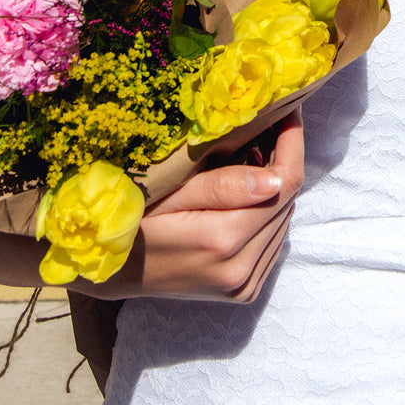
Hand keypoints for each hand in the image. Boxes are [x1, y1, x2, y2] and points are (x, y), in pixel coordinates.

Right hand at [78, 109, 304, 303]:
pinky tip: (250, 195)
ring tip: (260, 157)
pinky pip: (273, 243)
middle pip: (288, 203)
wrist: (112, 272)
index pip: (284, 185)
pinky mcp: (244, 292)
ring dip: (277, 190)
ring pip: (284, 222)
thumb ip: (223, 186)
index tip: (289, 112)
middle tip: (271, 129)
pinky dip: (268, 215)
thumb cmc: (134, 221)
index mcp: (223, 239)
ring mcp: (244, 285)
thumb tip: (277, 178)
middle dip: (284, 162)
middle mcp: (241, 269)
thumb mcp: (171, 192)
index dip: (292, 145)